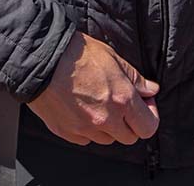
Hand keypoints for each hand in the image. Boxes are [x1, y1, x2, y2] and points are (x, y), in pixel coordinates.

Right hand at [27, 31, 159, 145]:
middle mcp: (106, 119)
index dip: (150, 115)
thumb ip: (135, 78)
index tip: (144, 103)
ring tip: (99, 102)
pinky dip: (89, 128)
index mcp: (122, 100)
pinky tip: (83, 108)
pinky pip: (87, 139)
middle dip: (130, 121)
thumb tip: (150, 89)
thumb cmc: (76, 54)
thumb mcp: (113, 57)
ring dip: (109, 126)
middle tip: (122, 102)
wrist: (43, 60)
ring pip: (108, 139)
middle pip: (130, 137)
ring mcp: (86, 130)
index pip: (149, 127)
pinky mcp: (69, 133)